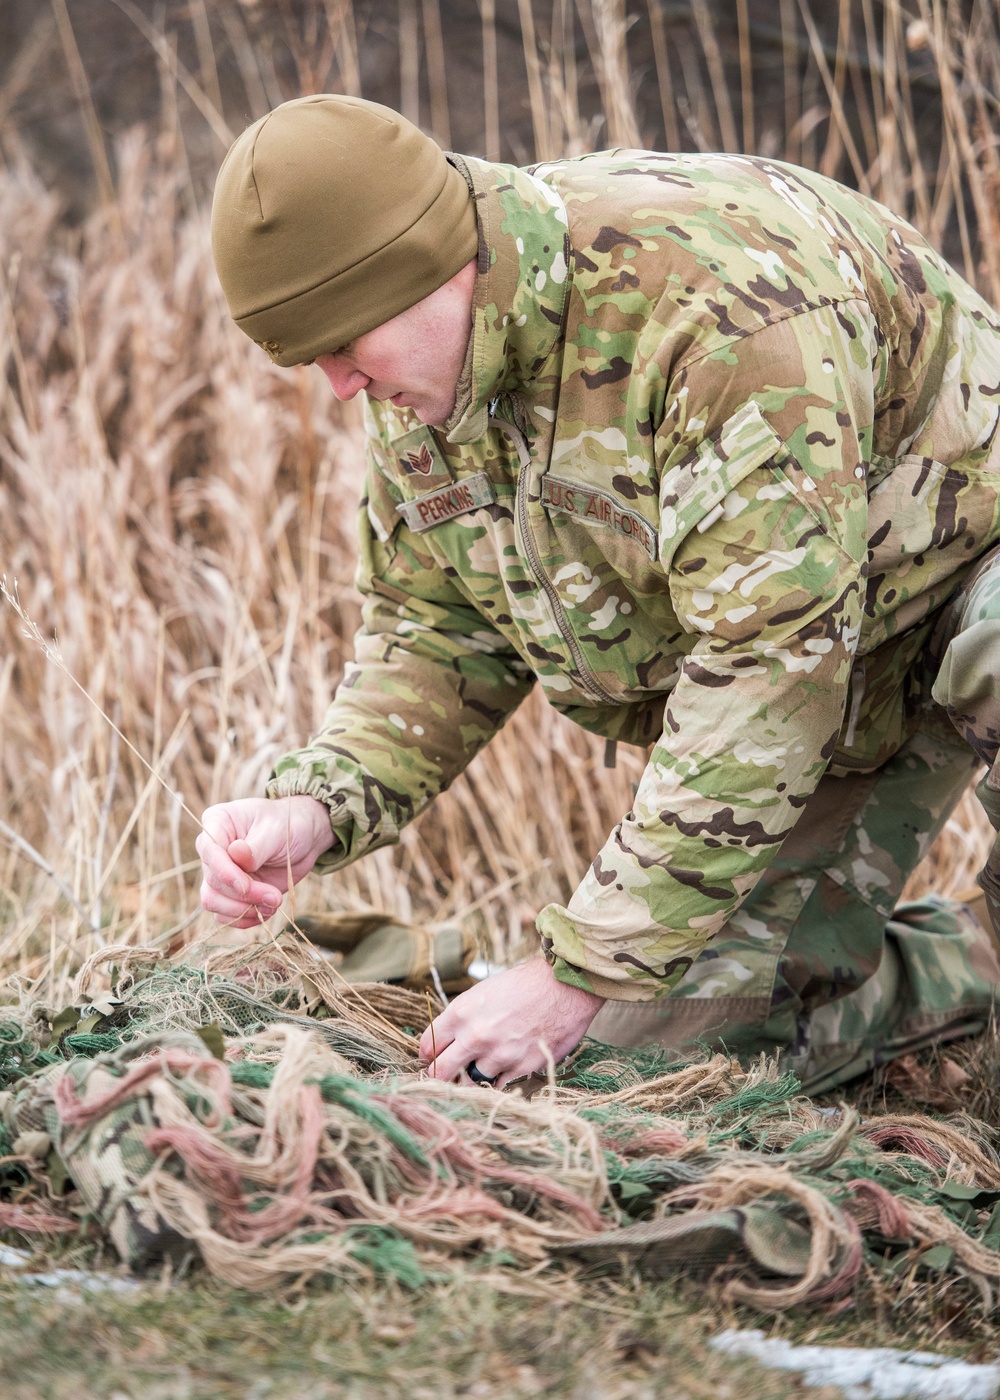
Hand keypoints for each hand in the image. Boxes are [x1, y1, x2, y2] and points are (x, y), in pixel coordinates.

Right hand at [196, 796, 335, 927]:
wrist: (303, 839)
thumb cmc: (288, 825)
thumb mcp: (277, 830)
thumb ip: (256, 846)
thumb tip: (235, 854)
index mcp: (218, 822)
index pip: (209, 850)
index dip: (224, 872)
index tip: (245, 887)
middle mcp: (212, 849)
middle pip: (213, 881)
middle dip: (244, 895)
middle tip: (275, 897)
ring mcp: (219, 873)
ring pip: (213, 901)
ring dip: (243, 910)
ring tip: (274, 904)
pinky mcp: (229, 893)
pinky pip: (225, 915)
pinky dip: (245, 918)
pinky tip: (267, 911)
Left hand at [418, 956, 604, 1088]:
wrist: (564, 987)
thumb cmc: (524, 984)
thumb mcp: (483, 992)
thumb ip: (462, 1018)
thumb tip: (448, 1041)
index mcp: (461, 1012)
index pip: (427, 1045)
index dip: (427, 1055)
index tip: (430, 1059)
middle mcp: (475, 1036)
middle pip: (440, 1072)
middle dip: (438, 1076)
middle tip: (444, 1076)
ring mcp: (498, 1055)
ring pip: (470, 1081)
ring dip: (473, 1077)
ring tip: (482, 1067)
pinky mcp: (521, 1068)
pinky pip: (499, 1086)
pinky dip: (498, 1081)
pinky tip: (503, 1068)